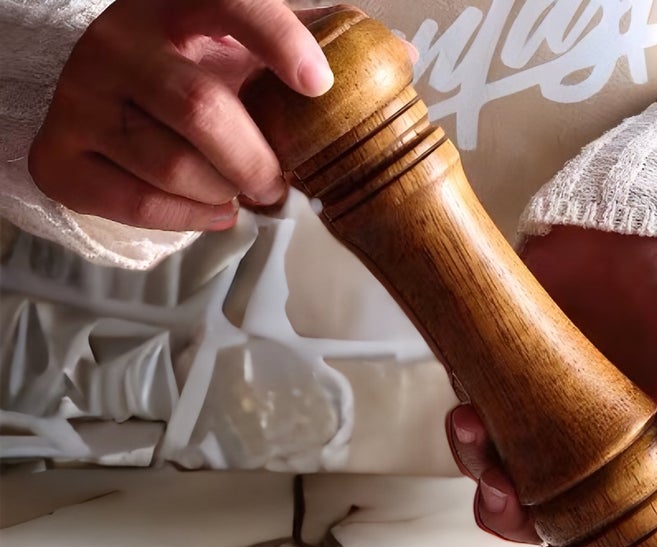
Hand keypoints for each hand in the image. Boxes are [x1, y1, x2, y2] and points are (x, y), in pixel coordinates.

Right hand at [29, 0, 334, 231]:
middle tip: (278, 184)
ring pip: (173, 167)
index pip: (227, 0)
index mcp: (170, 2)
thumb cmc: (197, 74)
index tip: (318, 83)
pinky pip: (141, 205)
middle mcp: (116, 41)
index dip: (277, 38)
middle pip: (199, 108)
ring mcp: (80, 97)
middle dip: (256, 162)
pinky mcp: (61, 155)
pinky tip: (214, 207)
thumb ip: (315, 44)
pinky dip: (192, 218)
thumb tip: (399, 56)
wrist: (106, 105)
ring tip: (241, 189)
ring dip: (227, 193)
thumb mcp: (245, 48)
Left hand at [446, 226, 656, 546]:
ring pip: (492, 470)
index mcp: (639, 462)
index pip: (605, 533)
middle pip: (534, 515)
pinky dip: (461, 418)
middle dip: (511, 519)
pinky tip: (468, 398)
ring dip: (476, 468)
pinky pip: (468, 410)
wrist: (635, 218)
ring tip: (477, 432)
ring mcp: (536, 409)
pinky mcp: (496, 368)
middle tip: (510, 495)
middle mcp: (583, 447)